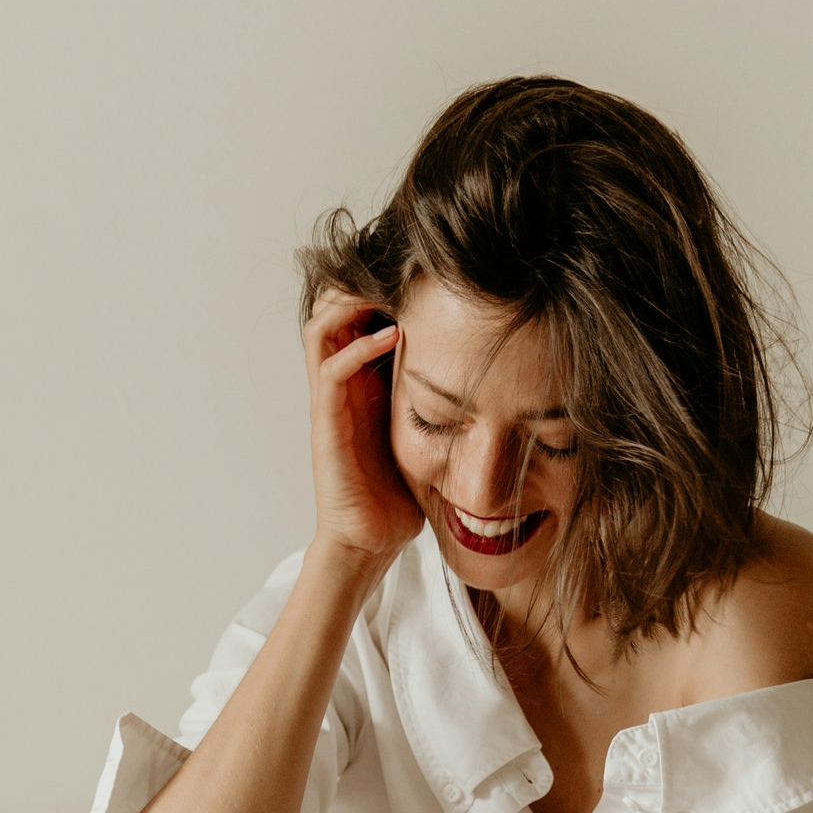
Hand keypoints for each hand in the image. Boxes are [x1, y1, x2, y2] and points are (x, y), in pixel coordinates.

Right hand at [304, 288, 423, 575]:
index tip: (423, 275)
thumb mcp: (427, 433)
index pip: (357, 314)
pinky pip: (331, 368)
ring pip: (321, 324)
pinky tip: (394, 338)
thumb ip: (439, 402)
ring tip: (389, 293)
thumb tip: (491, 380)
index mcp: (361, 381)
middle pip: (331, 306)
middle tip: (401, 272)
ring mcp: (330, 400)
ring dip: (352, 301)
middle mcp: (340, 383)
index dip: (379, 287)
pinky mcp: (327, 422)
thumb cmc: (398, 495)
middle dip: (361, 281)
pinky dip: (360, 345)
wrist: (371, 541)